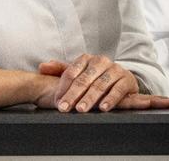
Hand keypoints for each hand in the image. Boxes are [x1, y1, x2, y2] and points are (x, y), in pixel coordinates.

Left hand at [39, 57, 168, 111]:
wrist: (122, 80)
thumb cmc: (96, 78)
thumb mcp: (78, 73)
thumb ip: (59, 70)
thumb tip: (42, 67)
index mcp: (86, 59)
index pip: (71, 72)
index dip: (63, 87)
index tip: (57, 101)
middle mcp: (100, 61)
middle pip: (84, 79)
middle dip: (73, 95)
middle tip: (64, 108)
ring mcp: (114, 70)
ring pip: (100, 85)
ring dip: (90, 98)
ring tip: (81, 109)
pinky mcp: (127, 79)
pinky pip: (118, 89)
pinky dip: (111, 99)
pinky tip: (103, 108)